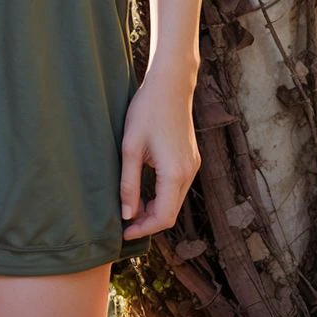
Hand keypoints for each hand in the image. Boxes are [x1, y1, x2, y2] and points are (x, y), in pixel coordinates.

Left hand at [119, 66, 201, 237]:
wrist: (170, 84)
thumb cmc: (147, 110)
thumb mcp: (131, 147)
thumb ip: (129, 183)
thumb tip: (127, 214)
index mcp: (175, 172)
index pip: (163, 217)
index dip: (143, 229)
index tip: (123, 232)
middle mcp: (189, 172)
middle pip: (171, 213)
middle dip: (148, 222)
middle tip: (124, 222)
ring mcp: (193, 165)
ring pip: (175, 201)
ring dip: (155, 209)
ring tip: (131, 206)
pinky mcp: (191, 158)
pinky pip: (178, 187)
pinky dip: (163, 195)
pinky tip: (145, 190)